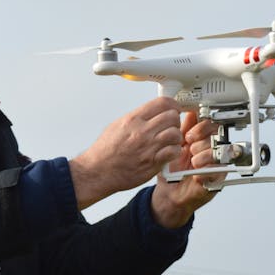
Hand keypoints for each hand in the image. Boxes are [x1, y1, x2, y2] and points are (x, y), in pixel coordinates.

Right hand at [68, 97, 184, 209]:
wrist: (98, 171)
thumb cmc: (105, 151)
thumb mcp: (117, 126)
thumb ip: (135, 118)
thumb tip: (149, 112)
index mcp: (133, 119)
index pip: (162, 102)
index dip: (173, 104)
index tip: (174, 108)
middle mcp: (142, 131)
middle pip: (172, 116)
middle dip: (175, 120)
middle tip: (172, 125)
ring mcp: (148, 147)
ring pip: (175, 133)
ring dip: (176, 137)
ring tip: (170, 141)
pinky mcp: (152, 162)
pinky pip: (173, 152)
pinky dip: (174, 151)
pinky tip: (168, 153)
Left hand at [150, 111, 224, 227]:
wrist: (170, 193)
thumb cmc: (173, 170)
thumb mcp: (175, 145)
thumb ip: (184, 129)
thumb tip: (188, 110)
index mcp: (203, 139)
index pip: (211, 124)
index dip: (201, 127)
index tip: (189, 135)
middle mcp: (212, 149)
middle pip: (216, 135)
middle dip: (200, 141)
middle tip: (190, 149)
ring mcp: (217, 163)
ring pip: (217, 151)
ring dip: (201, 156)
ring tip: (192, 162)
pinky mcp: (218, 179)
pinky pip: (218, 170)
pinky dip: (204, 171)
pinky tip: (195, 174)